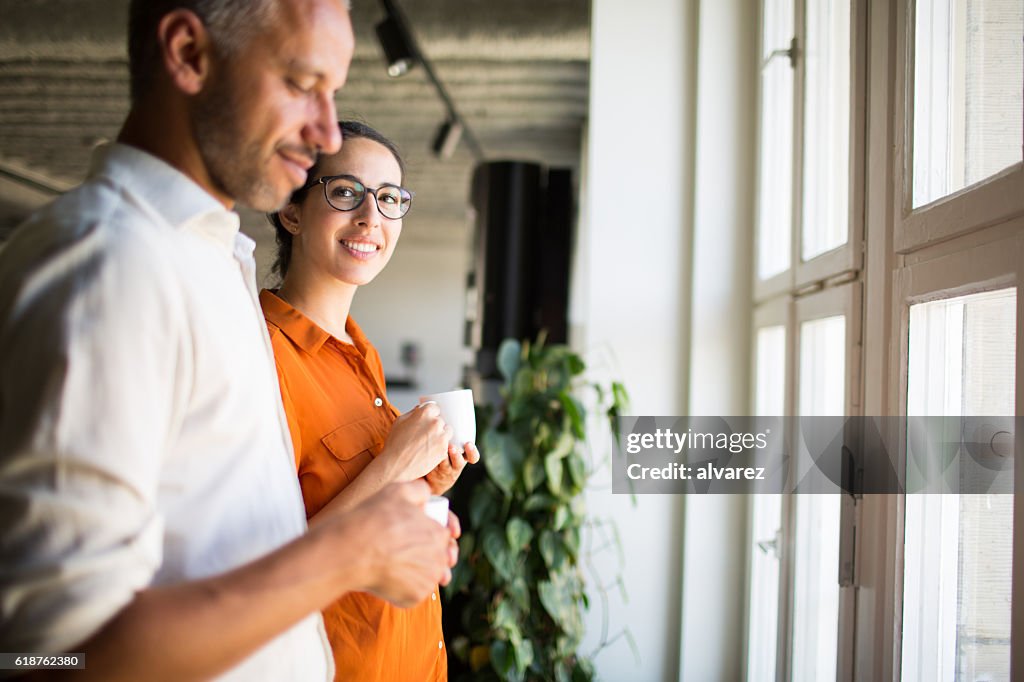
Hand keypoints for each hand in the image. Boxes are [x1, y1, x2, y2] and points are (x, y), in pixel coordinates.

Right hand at [317, 480, 453, 606]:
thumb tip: (427, 496)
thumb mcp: (399, 490)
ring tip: (401, 565)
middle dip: (431, 553)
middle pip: (441, 558)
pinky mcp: (414, 598)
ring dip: (421, 572)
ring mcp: (427, 581)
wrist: (351, 551)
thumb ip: (420, 490)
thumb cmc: (374, 519)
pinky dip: (406, 587)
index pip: (446, 534)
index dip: (437, 531)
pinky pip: (415, 592)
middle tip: (412, 551)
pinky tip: (390, 577)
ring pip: (430, 577)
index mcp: (439, 534)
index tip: (427, 534)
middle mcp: (439, 560)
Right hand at [379, 403, 451, 481]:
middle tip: (424, 435)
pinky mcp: (443, 450)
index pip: (434, 407)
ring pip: (446, 432)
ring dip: (440, 435)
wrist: (395, 465)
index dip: (430, 414)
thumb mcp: (400, 421)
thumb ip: (413, 412)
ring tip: (427, 443)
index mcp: (424, 413)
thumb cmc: (395, 444)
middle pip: (440, 420)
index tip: (426, 420)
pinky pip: (446, 445)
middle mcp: (435, 423)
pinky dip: (440, 447)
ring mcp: (441, 437)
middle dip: (434, 426)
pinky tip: (428, 451)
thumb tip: (421, 409)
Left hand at [425, 442, 478, 494]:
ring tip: (439, 452)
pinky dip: (430, 461)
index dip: (472, 452)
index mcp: (464, 459)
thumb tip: (452, 414)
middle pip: (459, 462)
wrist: (435, 481)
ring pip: (444, 466)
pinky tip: (426, 454)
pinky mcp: (433, 474)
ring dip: (442, 459)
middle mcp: (456, 466)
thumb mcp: (455, 454)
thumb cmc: (447, 460)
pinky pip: (432, 467)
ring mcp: (444, 471)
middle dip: (456, 455)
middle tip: (451, 447)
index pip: (473, 457)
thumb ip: (454, 441)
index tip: (468, 444)